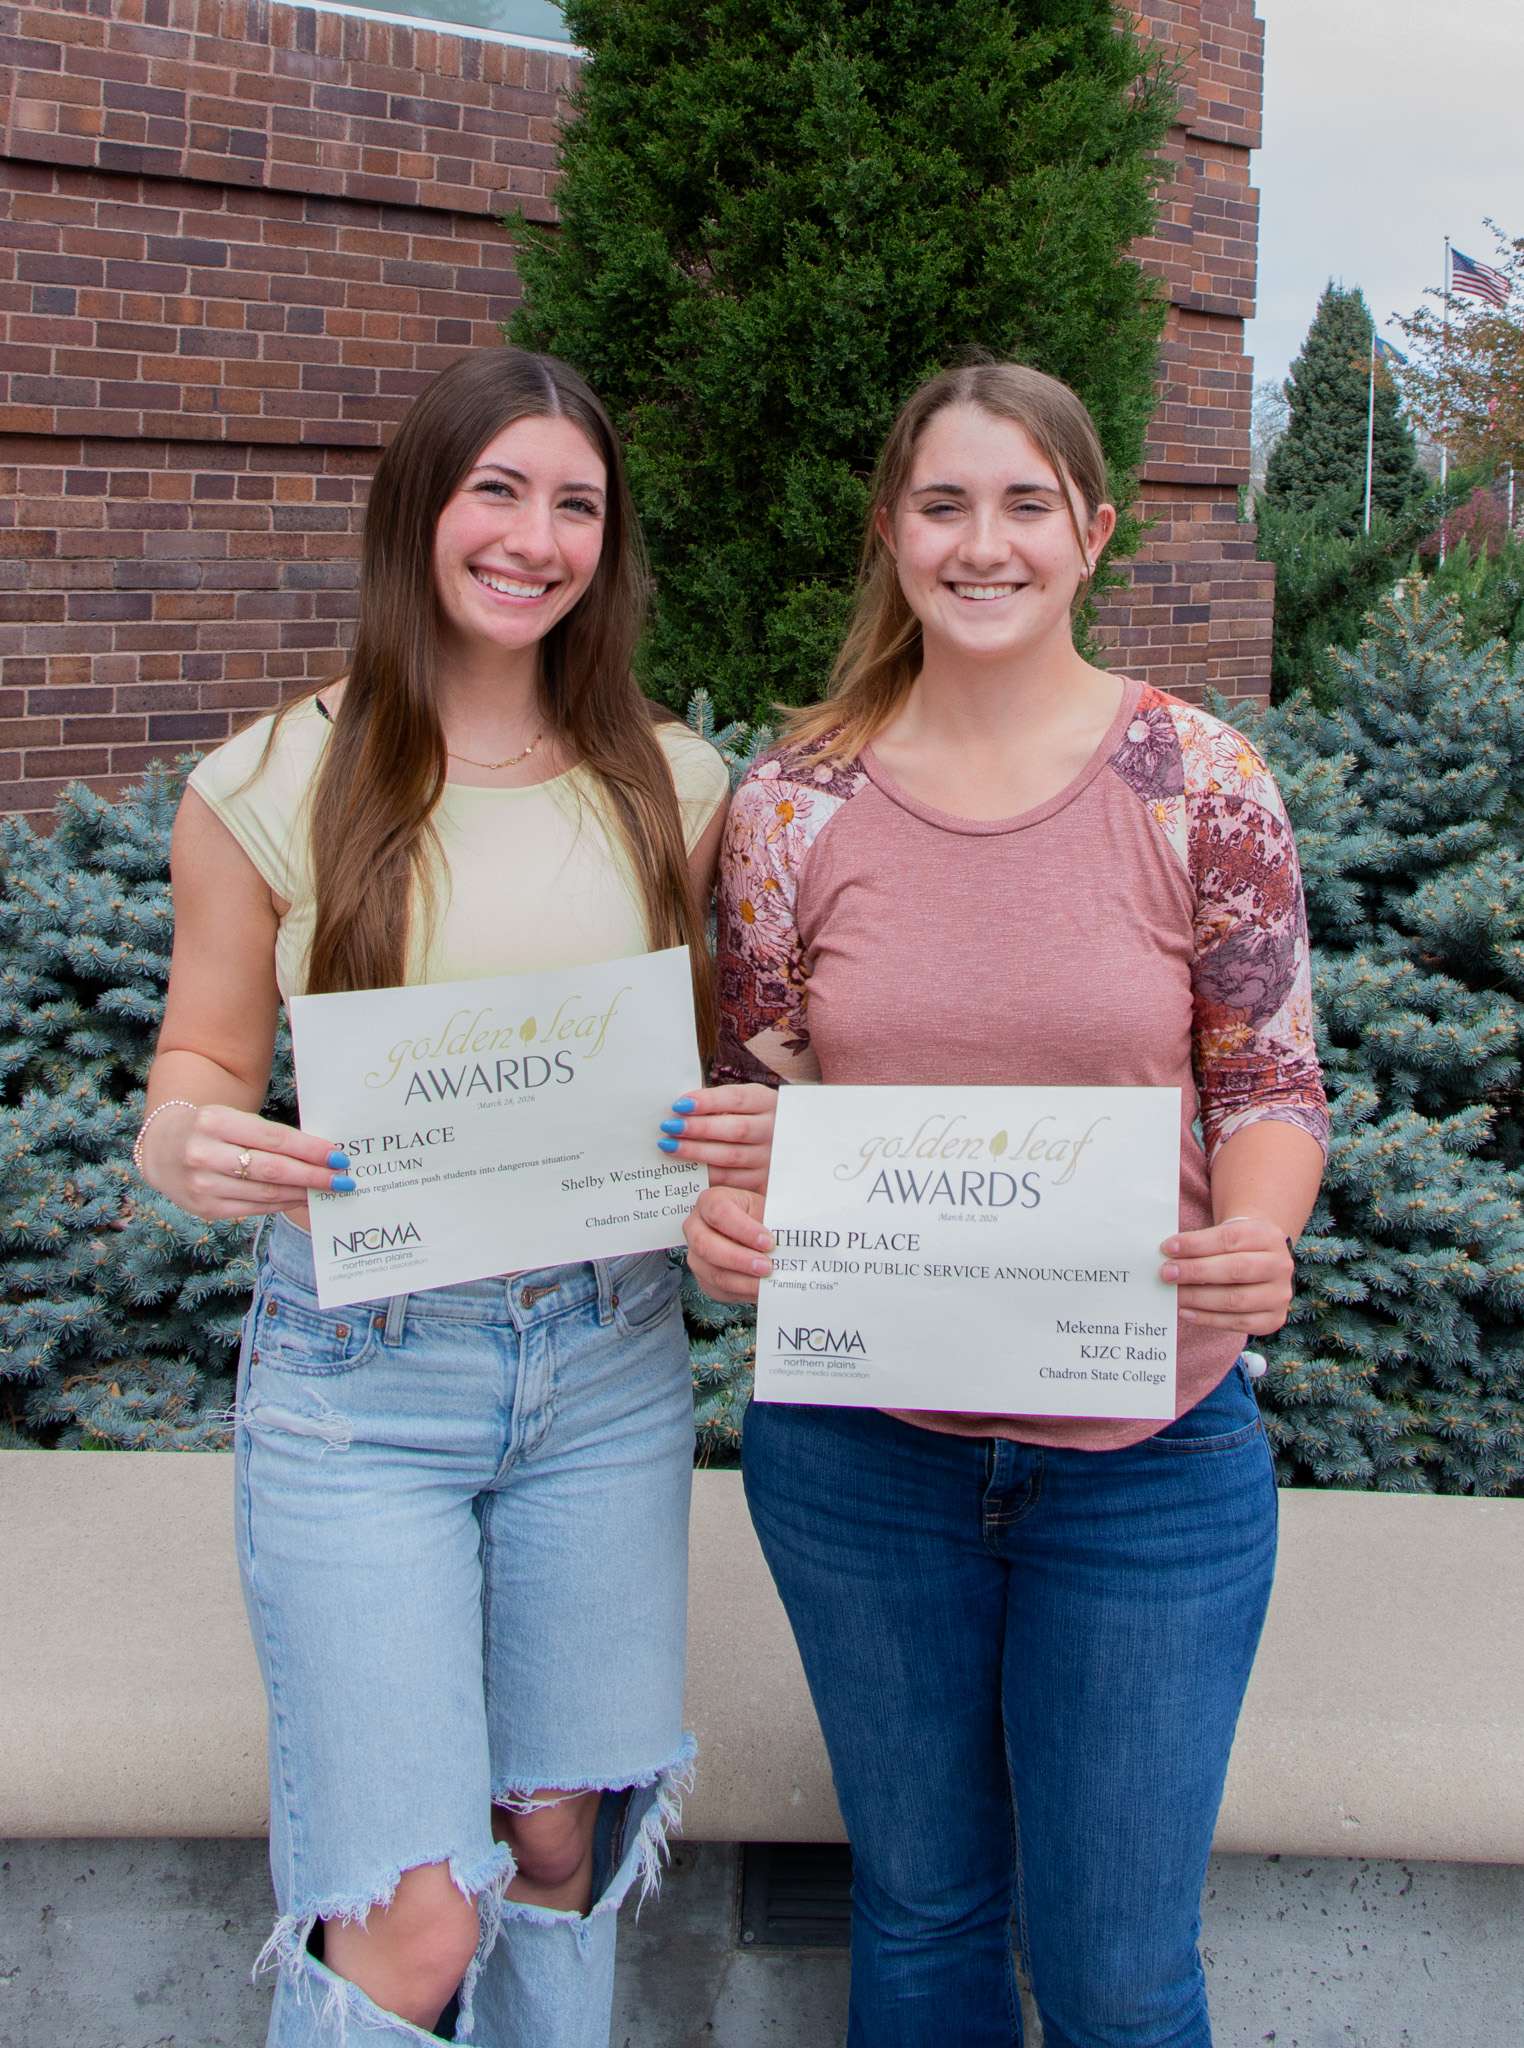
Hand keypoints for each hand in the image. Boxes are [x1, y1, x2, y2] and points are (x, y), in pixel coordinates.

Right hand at [139, 1103, 351, 1224]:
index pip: (273, 1139)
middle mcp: (204, 1154)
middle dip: (313, 1176)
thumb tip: (320, 1155)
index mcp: (214, 1122)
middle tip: (343, 1179)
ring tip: (327, 1190)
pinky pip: (253, 1208)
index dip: (310, 1150)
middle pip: (272, 1170)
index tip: (339, 1156)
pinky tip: (300, 1198)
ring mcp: (201, 1185)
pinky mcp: (204, 1209)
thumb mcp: (232, 1117)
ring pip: (265, 1192)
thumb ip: (269, 1136)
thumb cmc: (211, 1128)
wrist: (162, 1148)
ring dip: (302, 1192)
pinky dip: (281, 1203)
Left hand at [658, 1082, 777, 1193]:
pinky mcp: (762, 1179)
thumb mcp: (740, 1102)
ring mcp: (770, 1157)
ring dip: (696, 1152)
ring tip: (669, 1145)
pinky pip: (731, 1179)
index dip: (707, 1102)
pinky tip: (685, 1167)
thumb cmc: (746, 1117)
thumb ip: (714, 1103)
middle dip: (698, 1128)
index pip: (736, 1099)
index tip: (679, 1105)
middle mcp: (773, 1129)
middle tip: (668, 1127)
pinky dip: (705, 1174)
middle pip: (735, 1129)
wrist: (776, 1143)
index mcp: (766, 1102)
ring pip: (731, 1156)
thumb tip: (678, 1108)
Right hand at [683, 1185, 771, 1303]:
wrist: (761, 1236)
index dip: (743, 1229)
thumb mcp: (769, 1206)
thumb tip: (786, 1225)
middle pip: (705, 1245)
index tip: (767, 1241)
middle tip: (766, 1266)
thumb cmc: (763, 1217)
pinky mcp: (704, 1277)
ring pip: (712, 1272)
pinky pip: (718, 1290)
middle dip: (738, 1258)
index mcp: (711, 1202)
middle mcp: (696, 1227)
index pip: (719, 1212)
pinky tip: (759, 1289)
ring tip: (766, 1281)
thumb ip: (773, 1209)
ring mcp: (697, 1255)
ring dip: (742, 1280)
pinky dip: (741, 1292)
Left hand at [1159, 1215, 1294, 1333]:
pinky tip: (1186, 1311)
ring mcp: (1280, 1294)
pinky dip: (1208, 1319)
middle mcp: (1280, 1265)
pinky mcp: (1273, 1319)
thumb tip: (1168, 1258)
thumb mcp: (1224, 1233)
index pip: (1229, 1238)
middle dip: (1196, 1272)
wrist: (1260, 1263)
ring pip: (1235, 1299)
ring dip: (1198, 1298)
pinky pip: (1238, 1323)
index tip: (1168, 1248)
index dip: (1196, 1244)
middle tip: (1166, 1273)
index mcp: (1267, 1235)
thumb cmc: (1234, 1247)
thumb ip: (1200, 1243)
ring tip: (1174, 1295)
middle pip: (1235, 1269)